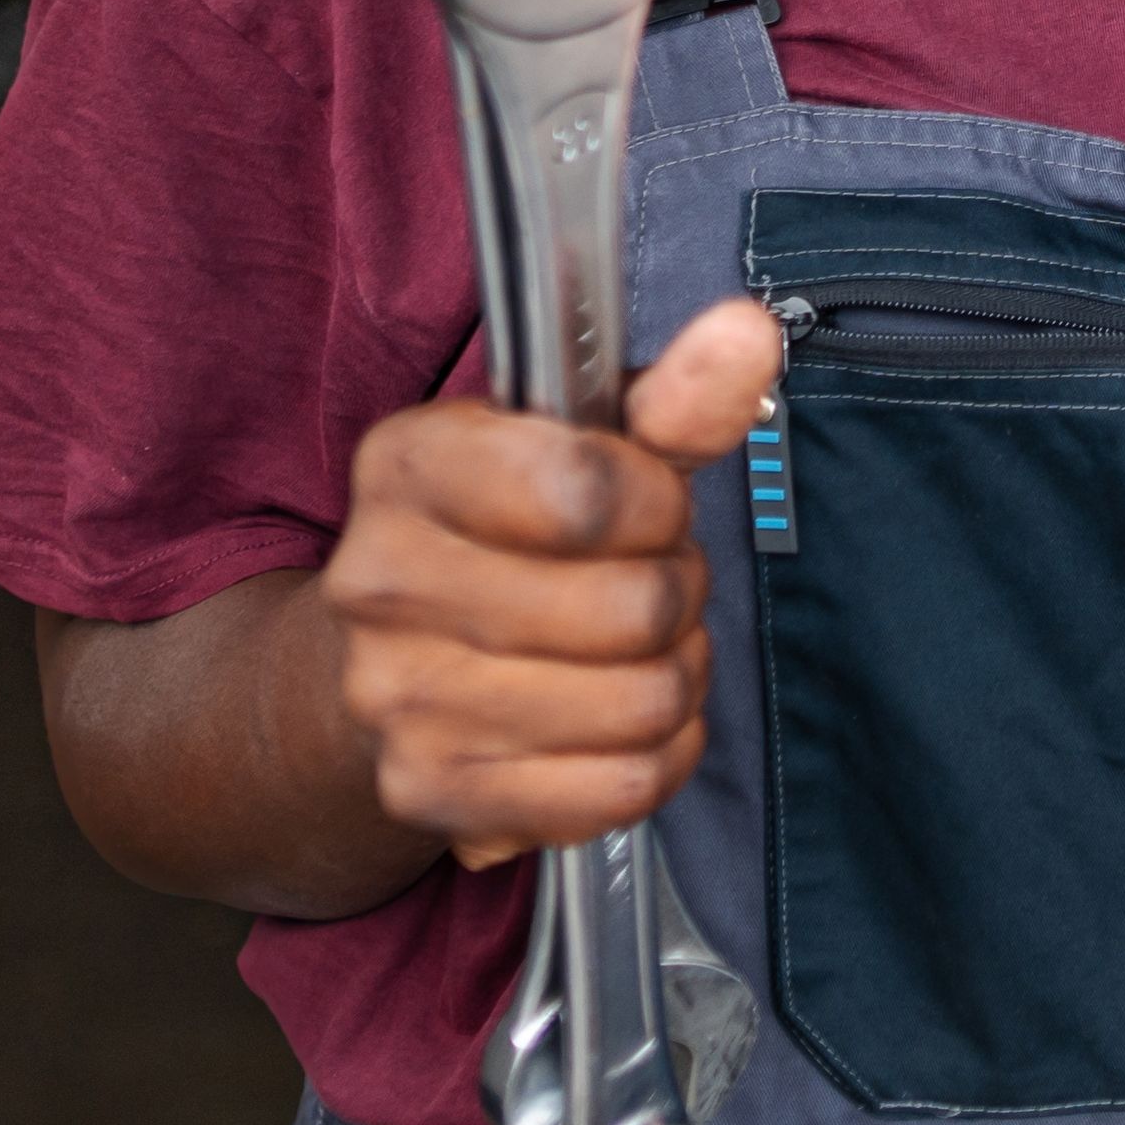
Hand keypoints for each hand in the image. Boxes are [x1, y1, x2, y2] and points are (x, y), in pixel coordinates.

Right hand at [323, 294, 788, 857]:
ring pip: (640, 703)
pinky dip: (659, 756)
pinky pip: (622, 788)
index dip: (656, 503)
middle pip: (633, 608)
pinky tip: (623, 723)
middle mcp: (378, 581)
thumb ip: (673, 397)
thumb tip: (746, 333)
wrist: (380, 666)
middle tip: (647, 583)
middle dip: (677, 592)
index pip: (587, 491)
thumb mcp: (581, 444)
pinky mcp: (429, 792)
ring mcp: (395, 699)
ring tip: (639, 651)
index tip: (646, 503)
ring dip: (675, 675)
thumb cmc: (508, 537)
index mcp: (406, 463)